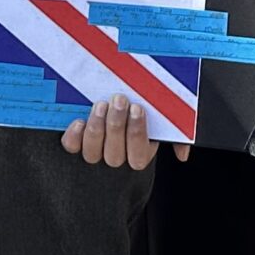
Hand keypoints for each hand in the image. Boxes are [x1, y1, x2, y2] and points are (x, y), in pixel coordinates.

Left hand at [61, 93, 186, 167]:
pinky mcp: (77, 142)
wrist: (115, 98)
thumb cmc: (143, 106)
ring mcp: (95, 151)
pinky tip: (80, 121)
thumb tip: (182, 155)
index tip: (138, 108)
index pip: (139, 154)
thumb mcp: (163, 118)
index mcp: (140, 152)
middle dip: (117, 126)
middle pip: (115, 156)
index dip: (137, 133)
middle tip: (120, 100)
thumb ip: (175, 133)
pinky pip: (72, 147)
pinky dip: (74, 136)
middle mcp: (117, 156)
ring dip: (97, 129)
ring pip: (93, 154)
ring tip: (101, 105)